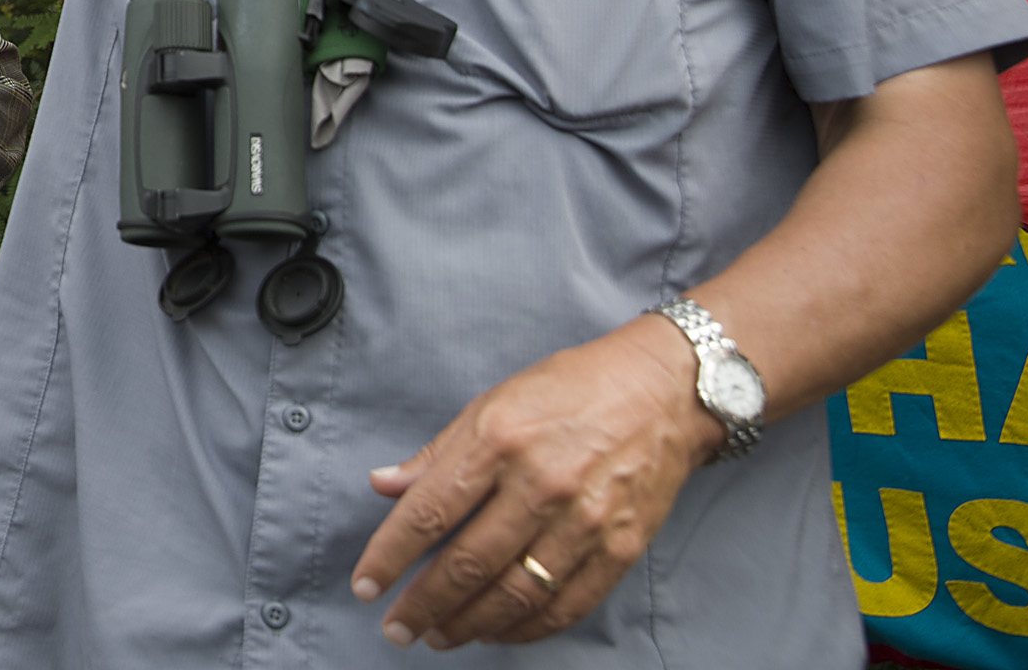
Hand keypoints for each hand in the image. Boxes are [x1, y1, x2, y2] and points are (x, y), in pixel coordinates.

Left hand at [350, 316, 719, 645]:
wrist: (663, 392)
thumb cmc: (568, 391)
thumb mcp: (490, 405)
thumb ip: (436, 454)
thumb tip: (382, 484)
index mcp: (498, 441)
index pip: (428, 513)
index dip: (389, 556)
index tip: (364, 585)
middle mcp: (540, 485)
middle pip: (468, 563)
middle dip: (424, 604)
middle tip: (396, 627)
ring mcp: (585, 521)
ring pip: (515, 593)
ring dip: (469, 624)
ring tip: (439, 636)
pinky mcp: (621, 548)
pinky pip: (566, 605)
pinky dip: (526, 628)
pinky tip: (497, 632)